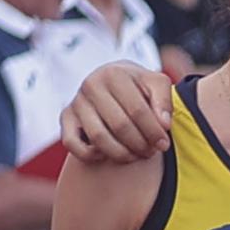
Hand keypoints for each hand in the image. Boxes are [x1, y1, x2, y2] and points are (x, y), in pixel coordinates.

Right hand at [57, 61, 172, 166]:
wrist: (112, 82)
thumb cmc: (138, 86)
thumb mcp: (157, 84)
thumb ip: (164, 101)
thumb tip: (163, 124)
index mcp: (114, 74)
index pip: (137, 110)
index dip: (153, 132)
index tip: (164, 144)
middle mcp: (91, 85)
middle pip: (119, 126)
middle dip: (140, 144)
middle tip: (151, 152)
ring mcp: (76, 102)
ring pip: (98, 138)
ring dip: (121, 153)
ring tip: (136, 155)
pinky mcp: (65, 118)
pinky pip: (72, 144)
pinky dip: (92, 155)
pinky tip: (110, 154)